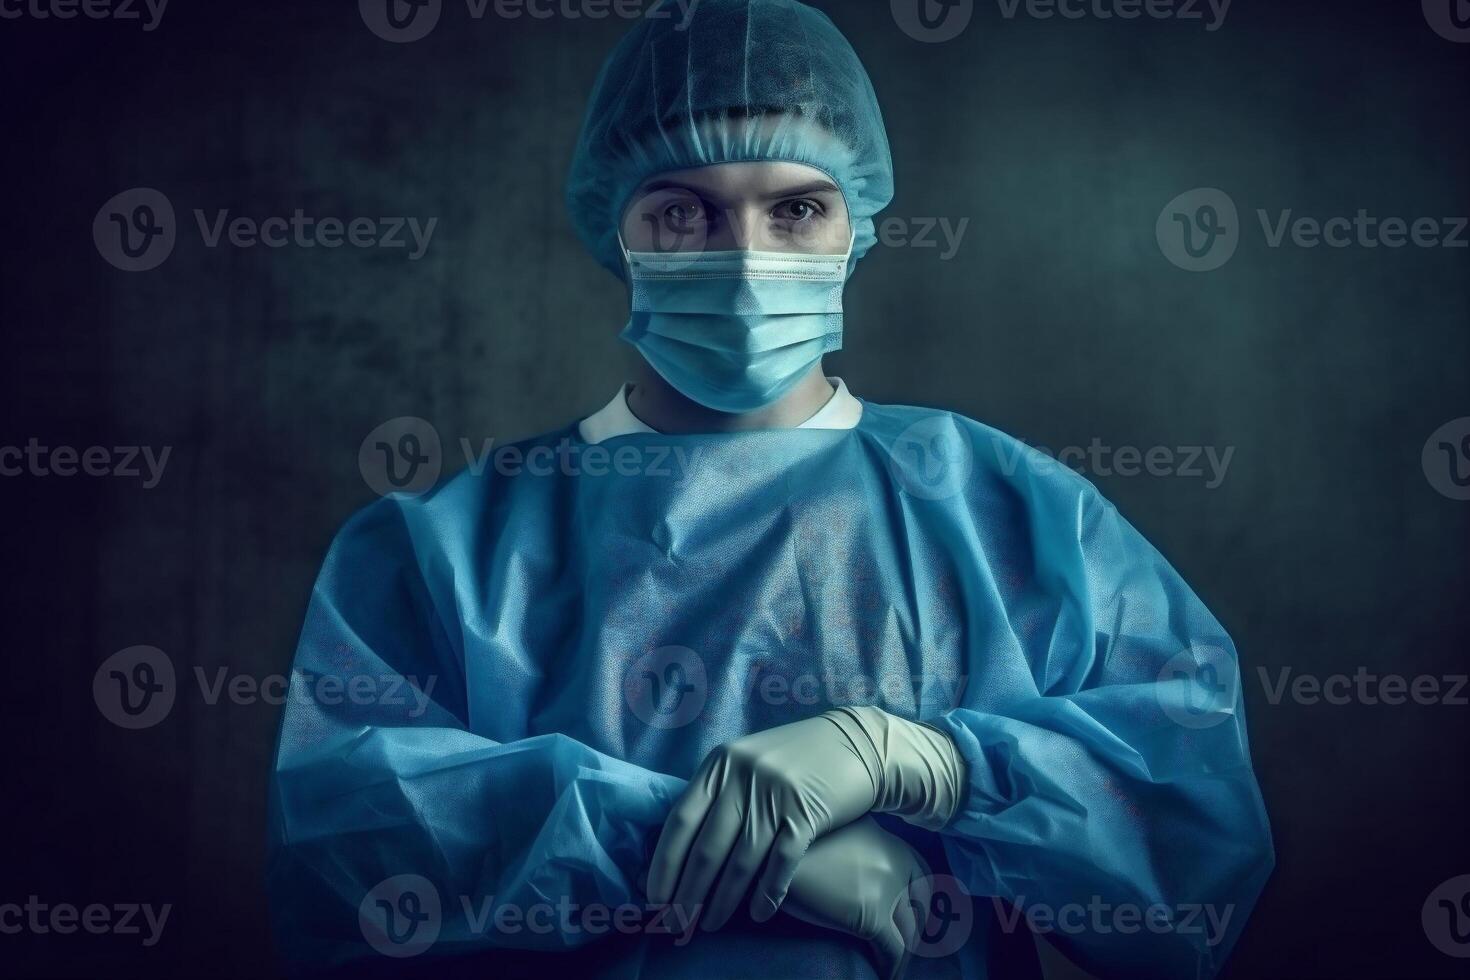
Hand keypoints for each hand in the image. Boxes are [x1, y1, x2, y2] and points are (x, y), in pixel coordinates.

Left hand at [647, 713, 879, 929]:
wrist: (857, 744)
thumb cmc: (796, 758)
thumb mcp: (748, 761)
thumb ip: (717, 791)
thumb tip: (680, 839)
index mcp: (719, 763)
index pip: (680, 821)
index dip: (664, 863)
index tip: (655, 896)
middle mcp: (741, 776)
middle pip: (706, 848)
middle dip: (688, 892)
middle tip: (678, 923)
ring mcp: (773, 794)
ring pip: (739, 862)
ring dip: (723, 901)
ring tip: (710, 924)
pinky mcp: (806, 813)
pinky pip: (779, 864)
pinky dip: (767, 894)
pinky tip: (759, 914)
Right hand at [781, 815, 932, 979]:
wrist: (773, 854)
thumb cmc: (795, 844)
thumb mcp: (837, 832)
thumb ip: (861, 848)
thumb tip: (865, 878)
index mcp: (890, 840)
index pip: (924, 874)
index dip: (921, 900)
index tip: (914, 917)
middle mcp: (896, 861)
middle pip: (921, 906)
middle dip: (915, 930)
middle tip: (903, 948)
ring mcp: (887, 888)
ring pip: (909, 933)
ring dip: (902, 955)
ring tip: (891, 967)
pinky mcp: (872, 915)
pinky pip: (893, 951)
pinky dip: (891, 969)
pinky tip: (883, 977)